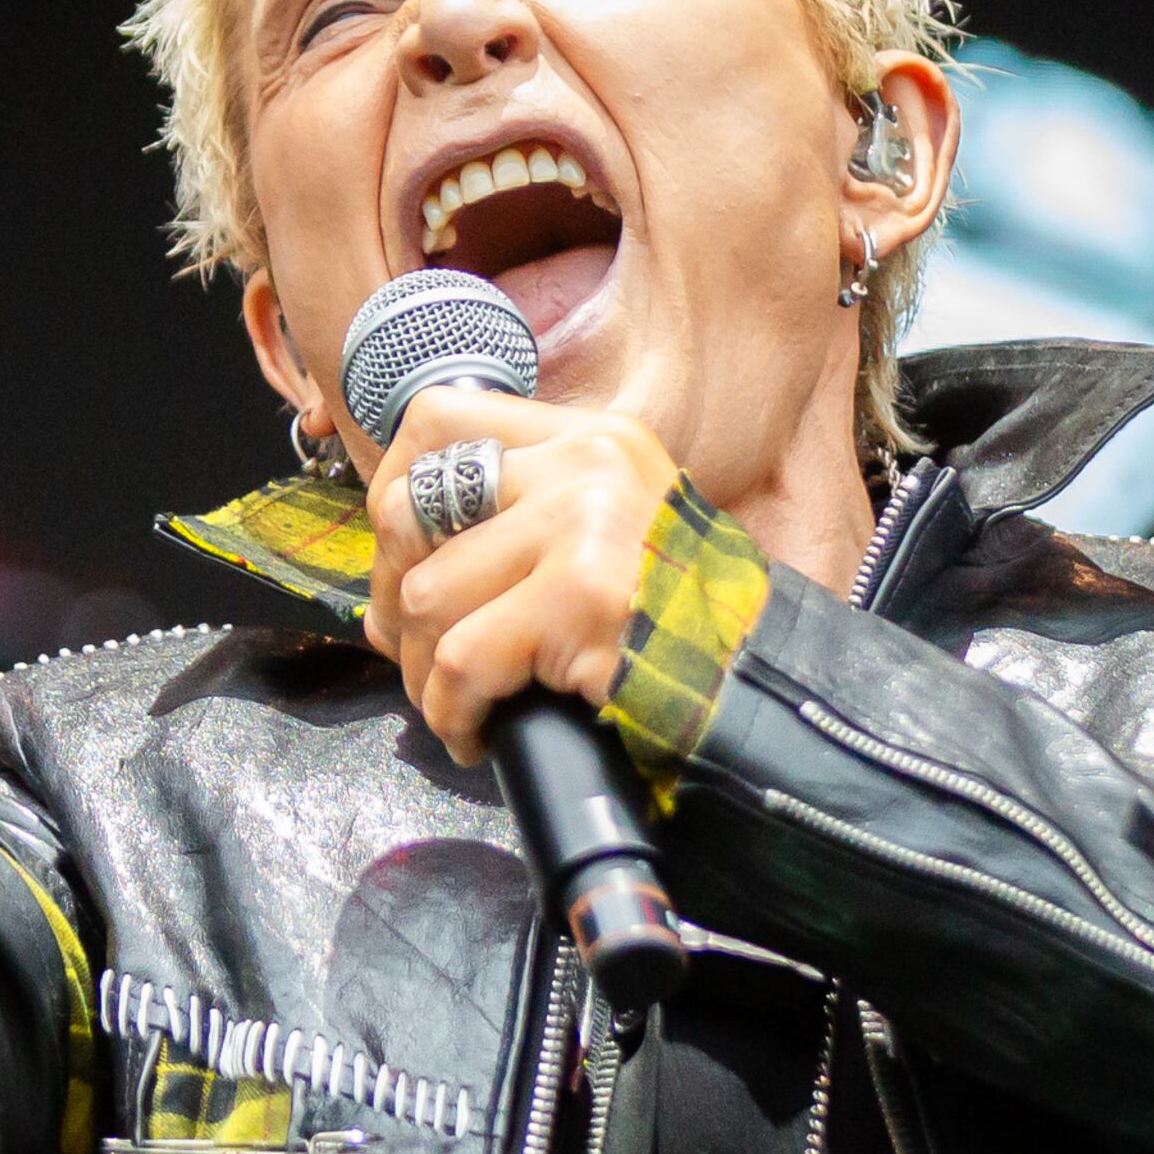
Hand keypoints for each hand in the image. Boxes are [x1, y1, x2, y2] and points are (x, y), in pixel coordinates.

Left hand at [365, 390, 681, 763]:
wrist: (762, 685)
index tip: (398, 554)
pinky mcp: (582, 602)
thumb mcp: (610, 528)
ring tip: (452, 703)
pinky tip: (474, 733)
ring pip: (428, 594)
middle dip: (391, 591)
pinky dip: (451, 712)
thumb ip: (524, 513)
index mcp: (588, 439)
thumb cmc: (679, 623)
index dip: (393, 487)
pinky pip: (462, 661)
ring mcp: (585, 529)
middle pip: (412, 506)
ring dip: (421, 670)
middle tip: (408, 646)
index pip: (438, 421)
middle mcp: (585, 467)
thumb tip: (400, 555)